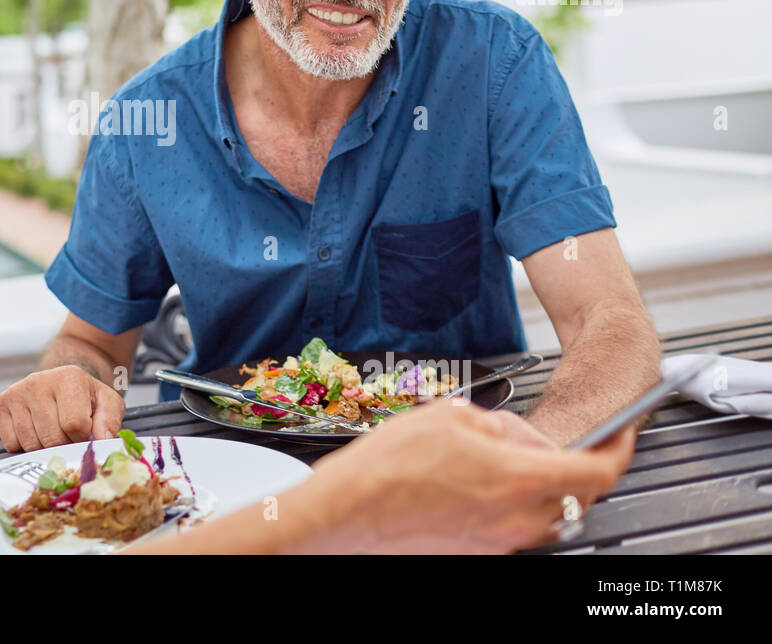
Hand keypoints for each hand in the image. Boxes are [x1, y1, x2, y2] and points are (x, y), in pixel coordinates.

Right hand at [0, 365, 125, 452]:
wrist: (63, 383)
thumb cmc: (86, 397)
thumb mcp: (108, 404)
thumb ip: (110, 422)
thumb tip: (101, 441)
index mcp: (69, 377)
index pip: (74, 425)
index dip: (83, 438)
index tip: (85, 433)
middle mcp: (39, 381)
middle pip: (51, 438)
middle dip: (64, 445)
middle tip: (70, 435)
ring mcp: (18, 391)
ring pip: (31, 444)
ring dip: (45, 448)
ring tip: (54, 431)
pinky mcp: (3, 402)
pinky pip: (12, 443)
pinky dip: (25, 446)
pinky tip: (36, 430)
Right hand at [287, 401, 634, 553]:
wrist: (346, 513)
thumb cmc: (388, 467)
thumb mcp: (452, 416)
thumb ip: (502, 424)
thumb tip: (519, 437)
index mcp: (520, 480)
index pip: (598, 472)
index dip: (619, 448)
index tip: (623, 434)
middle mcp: (518, 520)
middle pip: (573, 495)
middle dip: (565, 464)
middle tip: (532, 441)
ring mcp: (498, 543)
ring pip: (542, 512)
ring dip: (533, 485)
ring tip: (489, 459)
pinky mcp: (477, 553)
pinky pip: (511, 526)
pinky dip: (504, 502)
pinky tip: (465, 480)